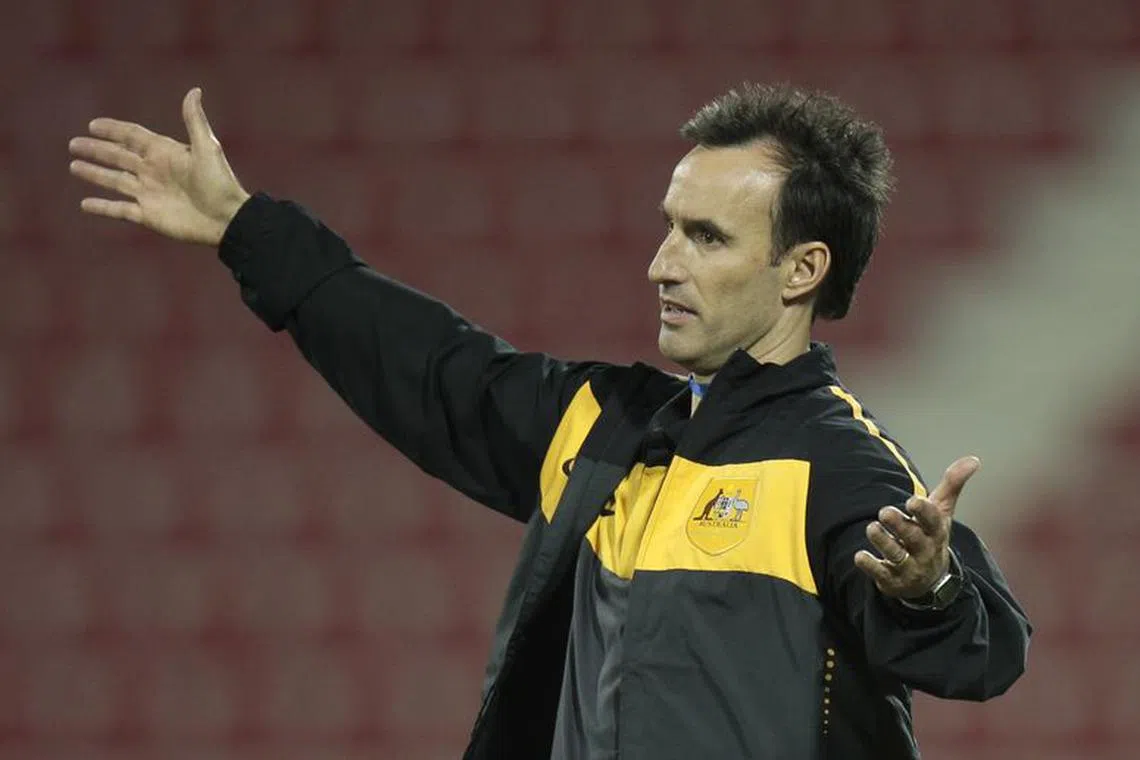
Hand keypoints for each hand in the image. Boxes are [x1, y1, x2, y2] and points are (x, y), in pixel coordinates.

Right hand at [68, 87, 249, 245]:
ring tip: (74, 167)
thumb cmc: (221, 183)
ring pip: (114, 181)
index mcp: (164, 153)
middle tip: (74, 144)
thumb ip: (194, 121)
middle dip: (97, 150)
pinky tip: (84, 205)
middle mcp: (153, 171)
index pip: (132, 137)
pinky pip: (119, 210)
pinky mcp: (148, 215)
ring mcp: (149, 193)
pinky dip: (102, 207)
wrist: (227, 219)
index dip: (113, 130)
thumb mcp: (208, 148)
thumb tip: (194, 90)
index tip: (93, 125)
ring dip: (94, 174)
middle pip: (118, 157)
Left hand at [854, 456, 979, 599]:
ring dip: (883, 542)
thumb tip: (973, 459)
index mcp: (936, 531)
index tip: (912, 501)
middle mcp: (925, 550)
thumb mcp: (942, 511)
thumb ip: (952, 484)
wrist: (931, 580)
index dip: (924, 511)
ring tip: (872, 528)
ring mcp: (910, 567)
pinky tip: (860, 556)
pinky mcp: (893, 581)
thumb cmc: (931, 535)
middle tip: (884, 512)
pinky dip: (871, 566)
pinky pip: (881, 574)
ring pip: (896, 555)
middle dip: (899, 525)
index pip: (933, 521)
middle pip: (913, 538)